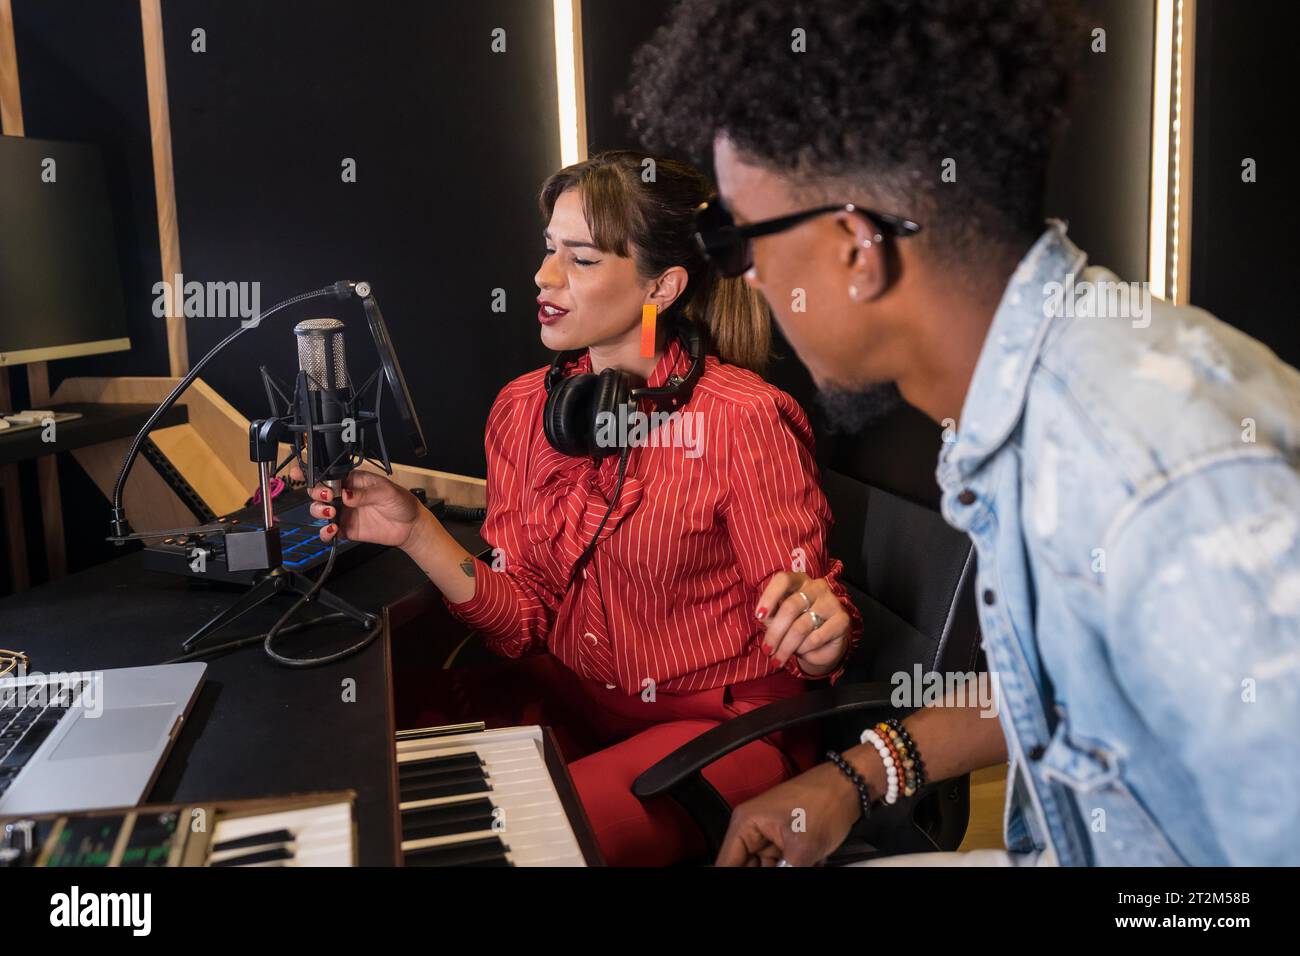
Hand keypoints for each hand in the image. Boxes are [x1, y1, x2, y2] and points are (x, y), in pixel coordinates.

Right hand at [306, 470, 424, 549]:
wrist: (410, 525)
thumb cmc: (400, 502)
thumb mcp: (385, 492)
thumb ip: (364, 494)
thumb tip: (346, 495)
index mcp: (352, 480)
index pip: (328, 474)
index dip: (311, 473)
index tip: (299, 473)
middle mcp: (344, 495)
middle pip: (317, 492)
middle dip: (315, 493)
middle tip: (327, 497)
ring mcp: (343, 512)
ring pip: (318, 511)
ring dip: (318, 511)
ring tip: (331, 512)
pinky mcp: (346, 529)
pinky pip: (328, 532)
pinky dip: (325, 532)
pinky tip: (333, 529)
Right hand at [715, 759, 865, 865]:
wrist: (850, 787)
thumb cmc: (823, 807)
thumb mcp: (802, 852)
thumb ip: (783, 874)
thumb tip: (779, 874)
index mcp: (745, 824)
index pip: (726, 863)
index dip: (732, 876)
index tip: (753, 881)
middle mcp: (752, 828)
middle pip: (746, 864)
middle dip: (767, 870)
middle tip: (789, 866)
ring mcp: (770, 833)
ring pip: (766, 865)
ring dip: (783, 868)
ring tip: (805, 860)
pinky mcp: (786, 838)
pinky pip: (780, 862)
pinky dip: (792, 866)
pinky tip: (811, 862)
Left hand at [755, 571, 850, 673]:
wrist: (823, 644)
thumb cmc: (796, 626)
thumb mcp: (779, 619)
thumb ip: (770, 615)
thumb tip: (762, 616)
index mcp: (799, 581)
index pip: (783, 580)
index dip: (769, 597)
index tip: (759, 616)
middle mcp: (816, 587)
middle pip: (790, 607)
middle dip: (775, 633)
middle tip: (767, 650)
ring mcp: (831, 602)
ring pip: (801, 626)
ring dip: (787, 646)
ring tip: (778, 659)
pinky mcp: (842, 620)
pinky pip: (816, 637)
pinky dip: (804, 648)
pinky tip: (801, 652)